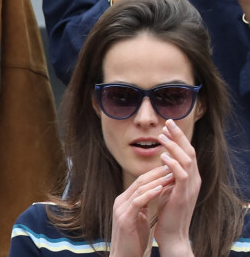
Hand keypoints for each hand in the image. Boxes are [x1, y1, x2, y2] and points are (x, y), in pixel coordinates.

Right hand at [110, 165, 169, 256]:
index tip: (170, 169)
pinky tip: (160, 189)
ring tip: (170, 175)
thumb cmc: (134, 242)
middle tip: (171, 165)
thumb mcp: (139, 220)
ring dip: (156, 181)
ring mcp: (121, 209)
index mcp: (124, 201)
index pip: (140, 182)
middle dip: (157, 173)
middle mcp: (121, 201)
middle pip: (140, 181)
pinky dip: (150, 194)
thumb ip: (143, 207)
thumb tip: (153, 197)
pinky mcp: (125, 218)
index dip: (155, 174)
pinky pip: (138, 202)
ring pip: (139, 189)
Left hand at [154, 119, 199, 255]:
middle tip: (168, 122)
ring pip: (187, 160)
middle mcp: (194, 180)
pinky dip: (173, 164)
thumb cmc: (167, 209)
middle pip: (190, 151)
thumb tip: (164, 157)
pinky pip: (181, 175)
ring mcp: (190, 188)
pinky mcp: (183, 196)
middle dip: (178, 136)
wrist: (172, 233)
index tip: (167, 125)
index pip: (187, 152)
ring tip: (161, 136)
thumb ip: (168, 173)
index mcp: (190, 177)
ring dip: (174, 147)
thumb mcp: (168, 186)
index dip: (178, 137)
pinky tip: (163, 157)